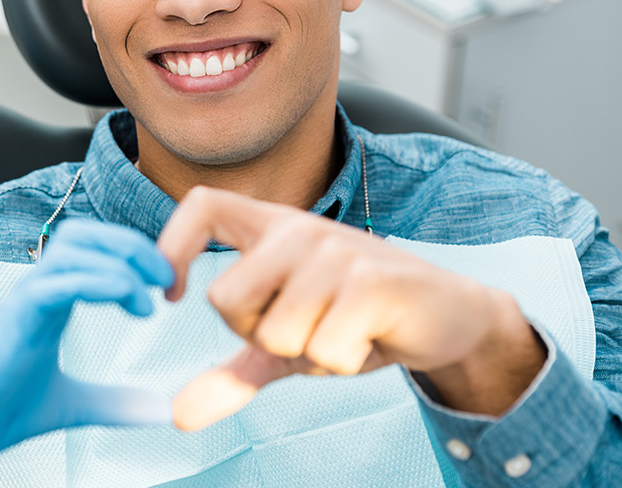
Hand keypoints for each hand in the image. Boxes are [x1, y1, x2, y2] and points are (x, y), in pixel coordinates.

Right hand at [0, 220, 175, 486]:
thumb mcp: (76, 405)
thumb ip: (117, 403)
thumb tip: (164, 411)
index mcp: (51, 299)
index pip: (93, 248)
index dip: (134, 255)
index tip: (167, 288)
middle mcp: (37, 289)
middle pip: (85, 233)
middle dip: (133, 245)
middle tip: (167, 280)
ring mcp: (23, 298)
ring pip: (73, 247)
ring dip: (121, 261)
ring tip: (150, 296)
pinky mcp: (14, 317)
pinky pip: (58, 282)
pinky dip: (101, 282)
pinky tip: (131, 303)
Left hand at [157, 187, 543, 430]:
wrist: (450, 316)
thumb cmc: (360, 319)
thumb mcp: (289, 344)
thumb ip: (234, 372)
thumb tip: (178, 415)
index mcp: (273, 228)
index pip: (203, 206)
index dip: (171, 245)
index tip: (172, 295)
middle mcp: (299, 230)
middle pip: (226, 299)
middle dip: (257, 338)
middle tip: (304, 331)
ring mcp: (337, 253)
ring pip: (275, 334)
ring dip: (308, 355)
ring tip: (343, 333)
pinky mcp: (372, 283)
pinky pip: (322, 350)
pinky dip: (341, 362)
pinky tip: (368, 339)